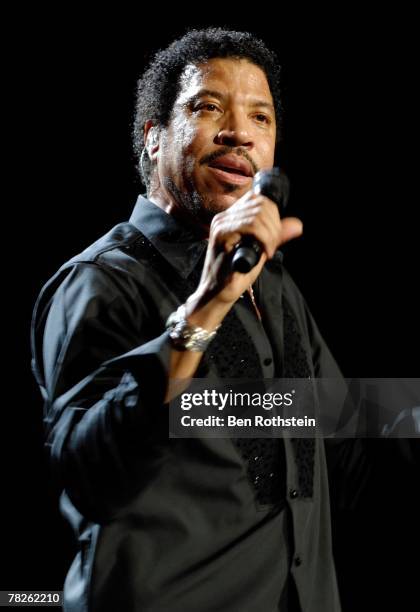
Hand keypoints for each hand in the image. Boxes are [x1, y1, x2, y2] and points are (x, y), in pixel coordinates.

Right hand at [190, 190, 302, 308]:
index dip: (273, 215)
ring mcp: (221, 225)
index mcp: (230, 217)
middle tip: (272, 247)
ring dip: (271, 234)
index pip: (258, 199)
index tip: (274, 238)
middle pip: (261, 205)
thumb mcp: (260, 251)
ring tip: (269, 251)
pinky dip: (265, 239)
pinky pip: (252, 226)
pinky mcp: (221, 235)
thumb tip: (297, 224)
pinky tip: (265, 253)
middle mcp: (223, 217)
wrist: (218, 293)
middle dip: (275, 226)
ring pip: (258, 215)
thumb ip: (276, 236)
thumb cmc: (236, 275)